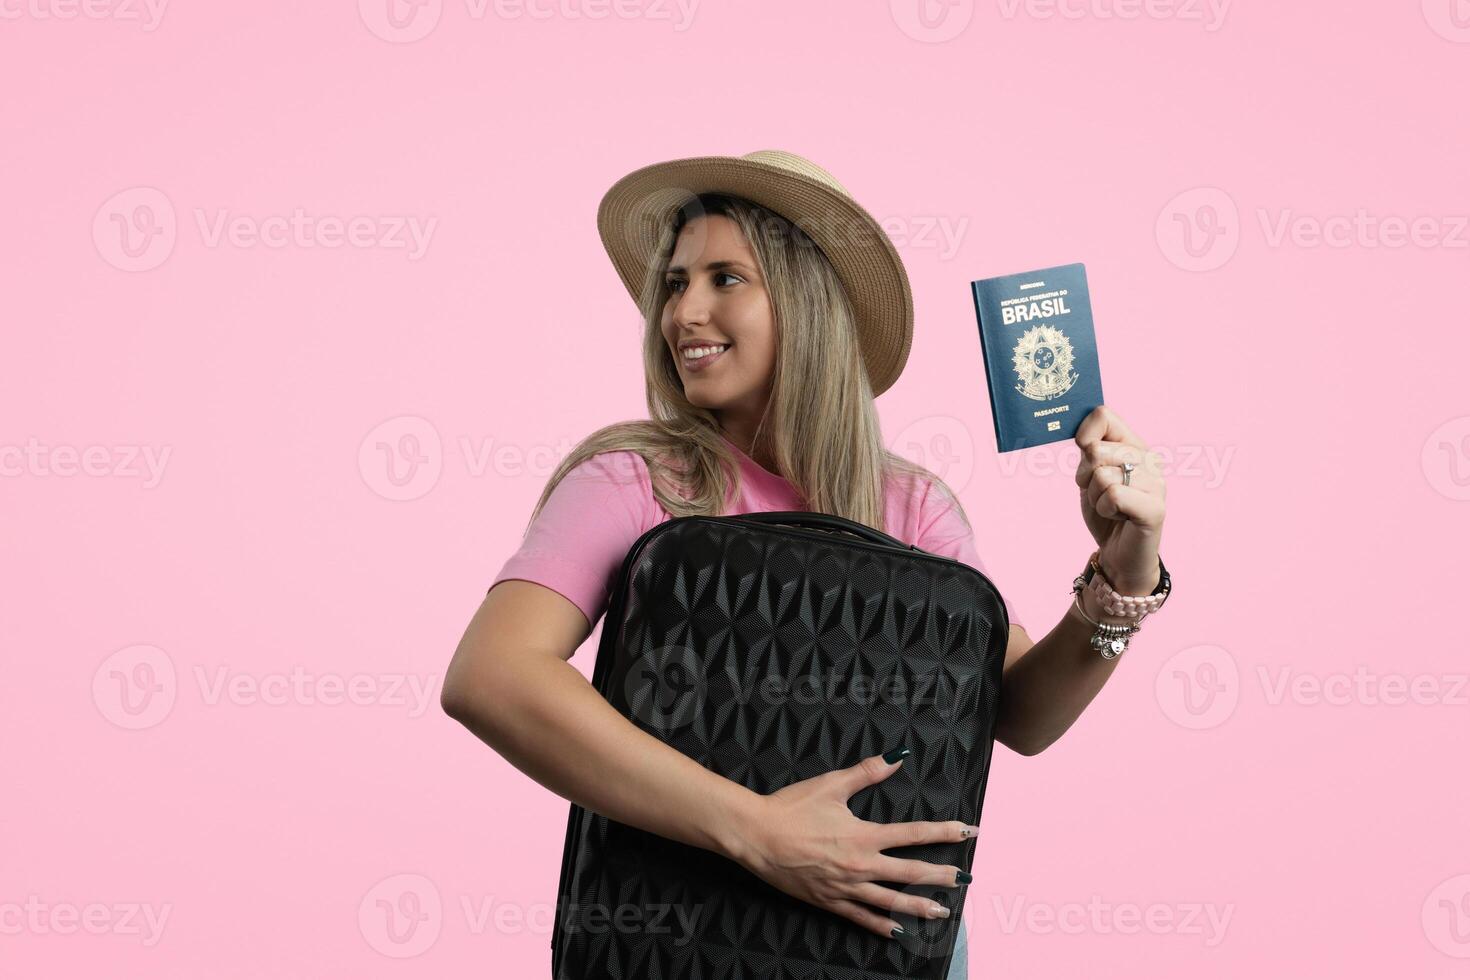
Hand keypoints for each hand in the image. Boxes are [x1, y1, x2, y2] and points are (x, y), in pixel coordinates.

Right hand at [729, 749, 974, 939]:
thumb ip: (867, 772)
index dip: (944, 833)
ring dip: (919, 907)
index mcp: (863, 836)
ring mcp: (845, 888)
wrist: (756, 836)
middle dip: (941, 876)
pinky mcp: (828, 901)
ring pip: (890, 902)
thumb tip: (898, 756)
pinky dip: (881, 925)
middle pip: (909, 873)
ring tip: (942, 912)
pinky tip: (897, 932)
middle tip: (965, 878)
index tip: (968, 832)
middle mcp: (859, 865)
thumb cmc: (791, 807)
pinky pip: (860, 917)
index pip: (913, 834)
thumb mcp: (831, 785)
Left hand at [1073, 405, 1166, 594]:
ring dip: (1095, 497)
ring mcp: (1156, 484)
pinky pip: (1114, 495)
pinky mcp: (1155, 509)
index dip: (1084, 436)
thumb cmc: (1105, 512)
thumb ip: (1088, 449)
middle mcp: (1150, 459)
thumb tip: (1079, 429)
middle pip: (1096, 450)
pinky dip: (1105, 509)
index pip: (1104, 415)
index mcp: (1134, 445)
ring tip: (1111, 508)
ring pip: (1102, 475)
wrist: (1120, 554)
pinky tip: (1119, 517)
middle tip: (1100, 493)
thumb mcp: (1090, 475)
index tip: (1085, 459)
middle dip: (1085, 477)